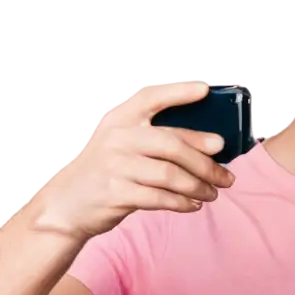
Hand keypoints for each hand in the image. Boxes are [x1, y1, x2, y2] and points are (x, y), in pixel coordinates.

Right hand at [32, 80, 235, 241]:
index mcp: (118, 120)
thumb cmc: (107, 173)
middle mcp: (116, 138)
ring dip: (198, 186)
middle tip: (226, 175)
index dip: (178, 92)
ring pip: (169, 174)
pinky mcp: (115, 194)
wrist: (68, 205)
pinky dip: (182, 202)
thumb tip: (212, 144)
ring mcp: (114, 166)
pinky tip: (193, 205)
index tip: (205, 89)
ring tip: (213, 193)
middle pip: (171, 144)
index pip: (150, 97)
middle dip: (205, 161)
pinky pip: (159, 198)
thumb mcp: (122, 146)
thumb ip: (157, 139)